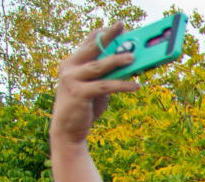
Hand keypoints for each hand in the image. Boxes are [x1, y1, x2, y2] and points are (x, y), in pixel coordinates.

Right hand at [50, 25, 138, 146]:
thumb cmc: (84, 107)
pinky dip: (122, 85)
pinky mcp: (79, 93)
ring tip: (133, 57)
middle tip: (122, 26)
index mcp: (72, 63)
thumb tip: (130, 66)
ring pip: (99, 66)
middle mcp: (69, 68)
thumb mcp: (97, 88)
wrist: (68, 131)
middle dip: (108, 36)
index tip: (117, 26)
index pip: (87, 43)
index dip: (102, 33)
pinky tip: (136, 85)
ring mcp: (72, 80)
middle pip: (91, 48)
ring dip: (117, 60)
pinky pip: (105, 86)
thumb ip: (108, 75)